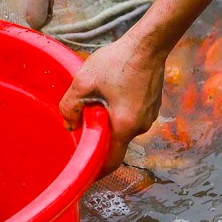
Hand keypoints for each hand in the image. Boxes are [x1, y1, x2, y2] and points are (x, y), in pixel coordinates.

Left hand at [58, 32, 166, 175]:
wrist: (148, 44)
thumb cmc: (118, 61)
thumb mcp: (84, 82)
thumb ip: (71, 107)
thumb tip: (69, 126)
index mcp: (124, 126)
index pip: (110, 161)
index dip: (96, 172)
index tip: (85, 176)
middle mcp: (140, 126)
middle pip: (115, 142)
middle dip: (99, 136)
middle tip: (82, 121)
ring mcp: (150, 116)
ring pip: (123, 128)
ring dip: (109, 121)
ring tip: (97, 100)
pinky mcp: (152, 105)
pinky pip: (132, 116)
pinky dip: (119, 112)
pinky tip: (112, 92)